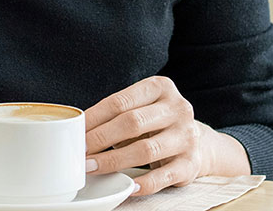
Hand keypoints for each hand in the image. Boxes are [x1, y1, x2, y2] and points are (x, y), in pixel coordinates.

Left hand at [84, 76, 207, 195]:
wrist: (196, 140)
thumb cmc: (156, 121)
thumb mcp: (141, 107)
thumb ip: (117, 112)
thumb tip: (81, 128)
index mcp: (161, 87)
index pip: (121, 101)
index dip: (95, 117)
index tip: (77, 130)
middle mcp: (178, 109)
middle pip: (132, 123)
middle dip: (101, 138)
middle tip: (81, 150)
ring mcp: (187, 136)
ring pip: (145, 150)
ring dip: (114, 161)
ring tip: (92, 166)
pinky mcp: (191, 164)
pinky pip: (162, 177)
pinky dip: (142, 183)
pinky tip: (126, 186)